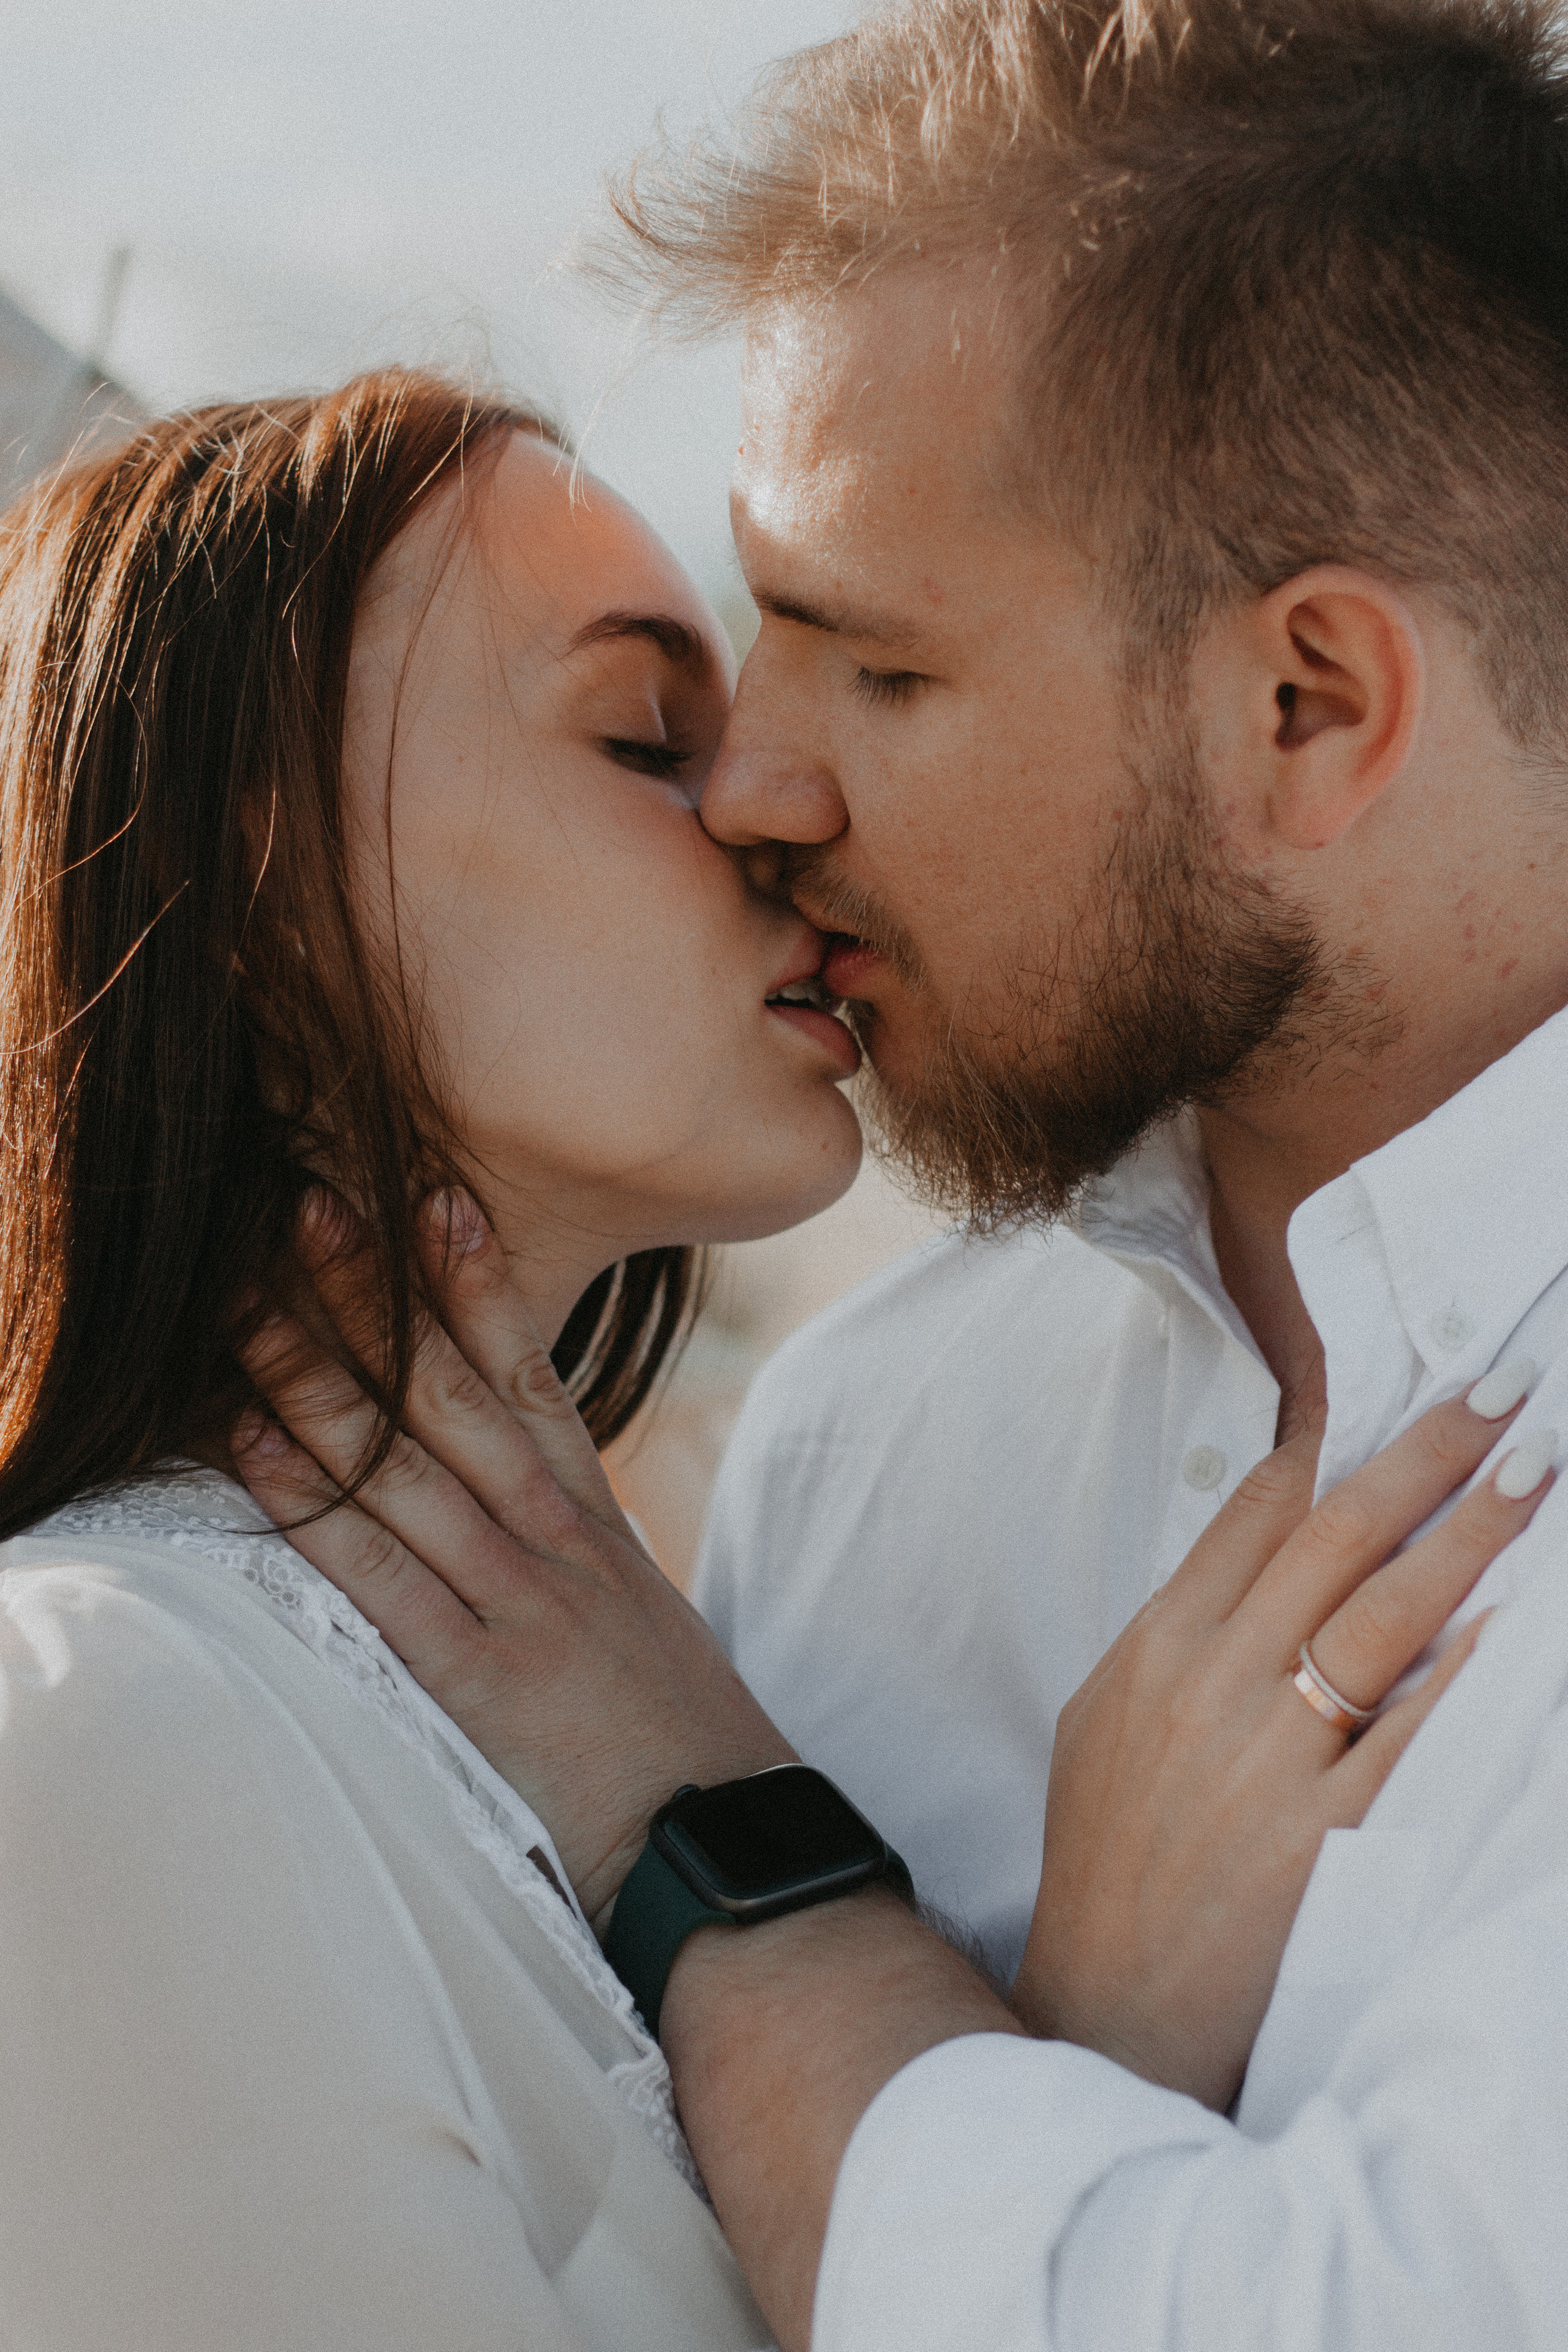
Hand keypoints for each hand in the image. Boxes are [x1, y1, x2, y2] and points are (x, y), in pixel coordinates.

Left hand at [232, 1190, 792, 1927]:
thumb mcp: (644, 1624)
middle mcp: (559, 1545)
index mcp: (599, 1527)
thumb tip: (530, 1512)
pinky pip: (382, 1578)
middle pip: (455, 1396)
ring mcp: (523, 1606)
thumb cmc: (686, 1748)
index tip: (436, 1201)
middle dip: (378, 1300)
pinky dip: (314, 1506)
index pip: (534, 1377)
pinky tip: (255, 1445)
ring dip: (317, 1380)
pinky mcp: (484, 1683)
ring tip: (244, 1304)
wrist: (734, 1850)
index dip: (479, 1286)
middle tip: (311, 1207)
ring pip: (405, 1467)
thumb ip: (583, 1557)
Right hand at [1014, 1374, 1550, 2107]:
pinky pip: (1411, 1734)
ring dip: (1471, 1530)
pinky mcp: (1324, 1840)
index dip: (1337, 1436)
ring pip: (1383, 1613)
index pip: (1256, 1511)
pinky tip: (1516, 1618)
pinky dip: (1464, 1669)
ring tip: (1536, 1467)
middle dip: (1427, 1453)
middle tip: (1502, 1389)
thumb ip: (1178, 1626)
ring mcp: (1266, 1761)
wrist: (1109, 2011)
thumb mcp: (1105, 1720)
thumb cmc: (1111, 1861)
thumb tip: (1262, 1534)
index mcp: (1156, 1649)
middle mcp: (1209, 1687)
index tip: (1405, 1381)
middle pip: (1334, 1536)